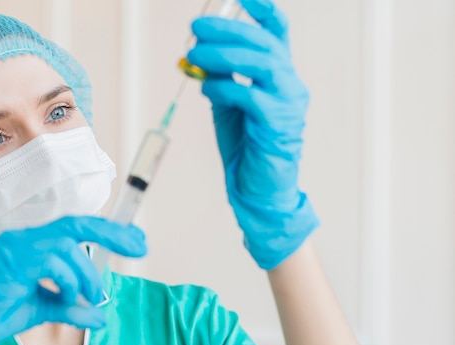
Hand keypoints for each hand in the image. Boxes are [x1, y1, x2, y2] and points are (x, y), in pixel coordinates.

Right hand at [0, 216, 146, 344]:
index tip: (137, 238)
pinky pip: (52, 260)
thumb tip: (100, 317)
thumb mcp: (44, 309)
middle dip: (113, 233)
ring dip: (86, 273)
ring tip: (90, 295)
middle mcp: (26, 237)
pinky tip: (66, 297)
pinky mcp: (12, 257)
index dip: (109, 230)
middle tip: (140, 246)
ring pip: (67, 245)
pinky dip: (68, 280)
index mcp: (34, 243)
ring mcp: (18, 244)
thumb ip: (71, 308)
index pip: (77, 227)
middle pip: (77, 224)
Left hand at [187, 0, 318, 269]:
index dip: (262, 9)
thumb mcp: (227, 102)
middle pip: (264, 43)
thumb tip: (196, 53)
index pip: (277, 32)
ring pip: (262, 64)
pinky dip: (225, 87)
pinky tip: (207, 87)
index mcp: (279, 74)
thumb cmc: (246, 143)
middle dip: (229, 29)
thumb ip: (219, 76)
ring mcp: (288, 103)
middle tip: (196, 27)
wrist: (259, 186)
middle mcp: (290, 83)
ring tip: (195, 53)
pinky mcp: (278, 125)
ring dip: (225, 54)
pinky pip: (251, 96)